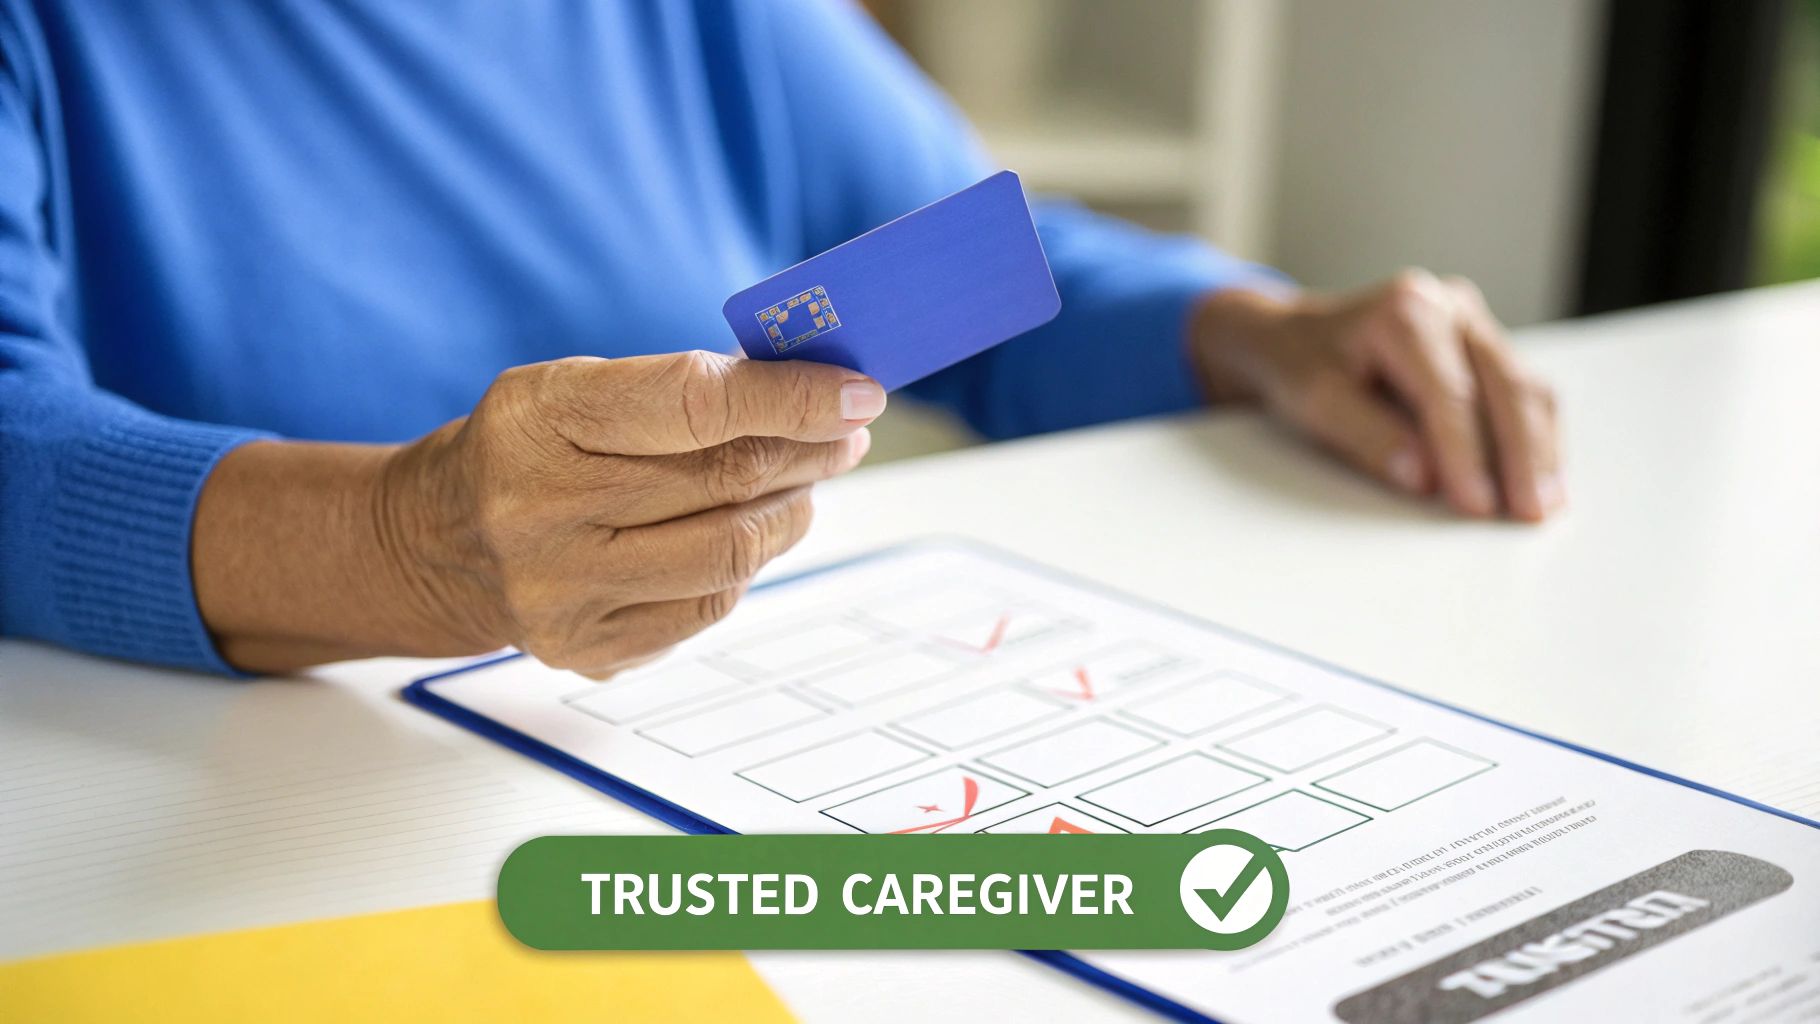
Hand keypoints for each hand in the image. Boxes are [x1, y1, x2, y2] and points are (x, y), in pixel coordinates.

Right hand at [195, 352, 883, 676]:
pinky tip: (750, 532)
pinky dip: (747, 565)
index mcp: (539, 417)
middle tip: (847, 430)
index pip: (694, 404)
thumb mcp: (576, 389)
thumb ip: (681, 390)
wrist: (434, 542)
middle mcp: (543, 509)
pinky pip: (707, 607)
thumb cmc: (527, 449)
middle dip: (808, 450)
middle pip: (725, 480)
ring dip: (791, 510)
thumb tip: (815, 396)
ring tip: (805, 481)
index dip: (791, 398)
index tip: (858, 392)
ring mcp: (562, 590)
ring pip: (731, 553)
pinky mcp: (584, 648)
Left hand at [1190, 270, 1561, 521]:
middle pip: (1505, 386)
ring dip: (1540, 451)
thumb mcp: (1314, 401)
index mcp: (1406, 310)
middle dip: (1523, 456)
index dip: (1467, 453)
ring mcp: (1474, 324)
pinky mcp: (1486, 348)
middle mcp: (1451, 307)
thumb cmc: (1300, 365)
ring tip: (1545, 507)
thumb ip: (1368, 437)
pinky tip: (1542, 481)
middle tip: (1530, 515)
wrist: (1294, 337)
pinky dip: (1536, 439)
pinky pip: (1523, 394)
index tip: (1477, 504)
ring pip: (1526, 388)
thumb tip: (1427, 479)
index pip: (1449, 392)